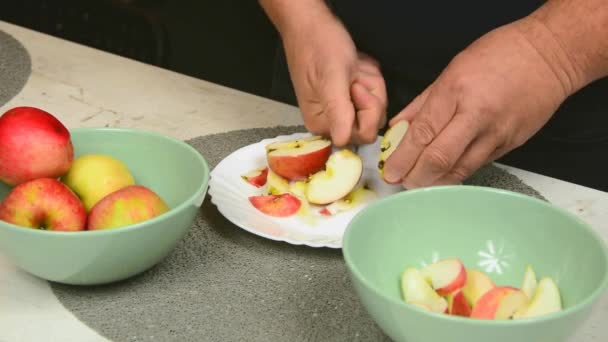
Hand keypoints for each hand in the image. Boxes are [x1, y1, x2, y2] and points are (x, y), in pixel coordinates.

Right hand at [281, 14, 386, 145]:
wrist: (312, 25)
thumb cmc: (319, 48)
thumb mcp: (332, 79)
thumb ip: (338, 111)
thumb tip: (342, 143)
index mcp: (322, 124)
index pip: (362, 135)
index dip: (367, 111)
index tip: (354, 86)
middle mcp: (332, 122)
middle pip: (373, 121)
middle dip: (372, 95)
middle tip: (355, 75)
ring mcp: (342, 109)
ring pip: (376, 106)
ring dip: (371, 82)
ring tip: (354, 68)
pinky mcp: (349, 96)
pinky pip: (373, 93)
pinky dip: (369, 77)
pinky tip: (356, 66)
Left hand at [383, 18, 574, 187]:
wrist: (550, 55)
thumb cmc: (498, 55)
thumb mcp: (450, 70)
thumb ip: (421, 104)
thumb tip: (397, 128)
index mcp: (455, 92)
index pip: (422, 134)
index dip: (403, 158)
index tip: (390, 172)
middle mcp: (476, 116)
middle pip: (439, 159)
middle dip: (415, 177)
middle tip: (402, 183)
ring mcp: (496, 133)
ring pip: (460, 170)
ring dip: (435, 182)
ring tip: (419, 183)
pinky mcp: (511, 145)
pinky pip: (477, 165)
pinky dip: (456, 173)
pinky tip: (443, 176)